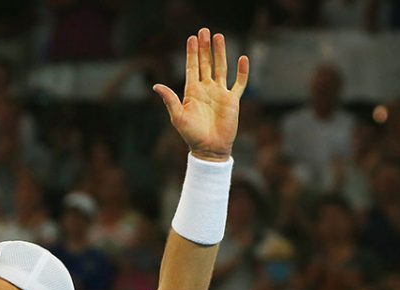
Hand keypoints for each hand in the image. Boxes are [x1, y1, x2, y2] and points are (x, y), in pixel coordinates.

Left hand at [153, 28, 248, 161]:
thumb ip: (169, 99)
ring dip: (220, 53)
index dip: (191, 53)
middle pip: (206, 63)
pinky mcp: (232, 100)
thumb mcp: (178, 117)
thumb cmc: (191, 135)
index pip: (192, 67)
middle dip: (205, 47)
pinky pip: (239, 83)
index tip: (191, 38)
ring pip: (221, 68)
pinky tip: (243, 58)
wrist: (209, 148)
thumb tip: (156, 85)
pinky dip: (242, 71)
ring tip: (219, 36)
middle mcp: (206, 89)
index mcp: (191, 91)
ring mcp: (220, 93)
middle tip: (204, 31)